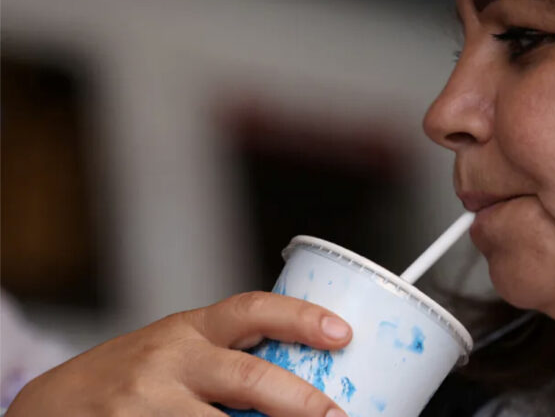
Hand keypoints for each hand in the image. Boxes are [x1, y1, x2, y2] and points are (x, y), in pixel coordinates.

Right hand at [6, 292, 352, 416]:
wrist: (52, 405)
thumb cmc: (133, 375)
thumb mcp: (179, 349)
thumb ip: (229, 355)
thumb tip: (306, 371)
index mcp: (191, 328)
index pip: (252, 309)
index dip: (302, 317)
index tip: (342, 333)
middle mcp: (170, 359)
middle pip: (248, 377)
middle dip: (300, 401)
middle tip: (336, 415)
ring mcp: (148, 402)